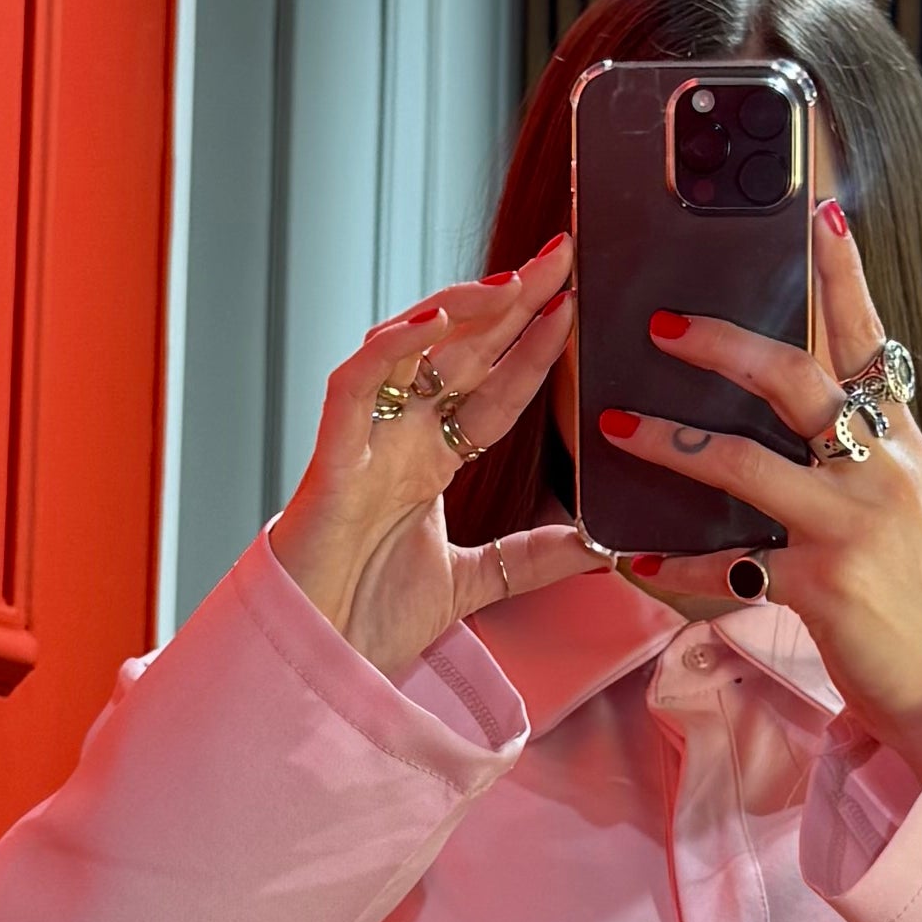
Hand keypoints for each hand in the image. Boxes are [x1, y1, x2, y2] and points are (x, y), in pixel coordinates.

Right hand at [267, 241, 593, 678]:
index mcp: (427, 461)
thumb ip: (534, 558)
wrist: (317, 669)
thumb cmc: (369, 622)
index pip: (492, 389)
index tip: (578, 305)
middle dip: (510, 301)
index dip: (533, 347)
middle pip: (459, 353)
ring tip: (515, 279)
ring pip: (408, 349)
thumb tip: (604, 546)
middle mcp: (396, 439)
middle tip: (561, 252)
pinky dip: (390, 349)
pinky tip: (437, 321)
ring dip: (460, 308)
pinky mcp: (330, 461)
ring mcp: (363, 444)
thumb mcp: (477, 583)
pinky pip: (353, 385)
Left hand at [600, 203, 921, 773]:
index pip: (867, 338)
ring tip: (617, 425)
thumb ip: (855, 446)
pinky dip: (674, 564)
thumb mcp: (900, 499)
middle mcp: (881, 469)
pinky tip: (629, 556)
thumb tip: (794, 399)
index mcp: (899, 439)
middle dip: (725, 343)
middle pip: (799, 380)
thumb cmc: (915, 587)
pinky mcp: (825, 586)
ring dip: (675, 442)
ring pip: (751, 464)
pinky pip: (731, 567)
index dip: (842, 272)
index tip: (817, 208)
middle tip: (663, 321)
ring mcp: (853, 526)